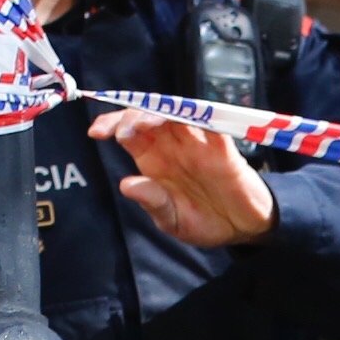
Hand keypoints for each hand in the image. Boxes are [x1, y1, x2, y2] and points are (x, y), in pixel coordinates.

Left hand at [86, 107, 276, 246]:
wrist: (243, 229)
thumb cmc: (204, 222)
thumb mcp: (172, 221)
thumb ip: (153, 202)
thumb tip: (126, 185)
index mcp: (154, 160)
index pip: (129, 132)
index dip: (112, 125)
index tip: (96, 133)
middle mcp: (173, 145)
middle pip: (149, 114)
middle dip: (132, 115)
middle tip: (125, 130)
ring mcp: (198, 143)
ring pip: (176, 112)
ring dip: (161, 111)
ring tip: (148, 122)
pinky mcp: (224, 147)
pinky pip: (213, 124)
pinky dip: (202, 116)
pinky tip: (188, 117)